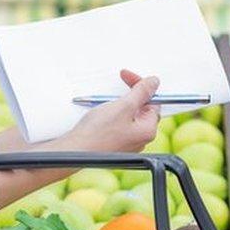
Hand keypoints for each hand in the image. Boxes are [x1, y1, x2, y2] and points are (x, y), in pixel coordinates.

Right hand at [0, 70, 159, 209]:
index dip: (140, 86)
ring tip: (105, 102)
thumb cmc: (98, 132)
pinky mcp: (113, 145)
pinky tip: (100, 114)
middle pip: (141, 109)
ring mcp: (127, 144)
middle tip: (115, 89)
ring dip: (118, 104)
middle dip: (129, 95)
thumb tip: (154, 82)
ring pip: (127, 117)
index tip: (127, 77)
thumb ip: (141, 92)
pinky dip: (110, 115)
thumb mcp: (123, 106)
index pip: (152, 101)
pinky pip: (117, 125)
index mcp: (147, 130)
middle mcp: (140, 139)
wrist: (75, 152)